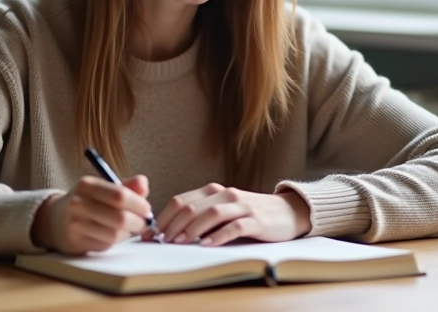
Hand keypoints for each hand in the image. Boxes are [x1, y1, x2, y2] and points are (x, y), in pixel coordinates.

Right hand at [31, 175, 151, 254]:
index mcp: (87, 185)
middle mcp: (78, 204)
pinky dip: (115, 242)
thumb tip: (144, 185)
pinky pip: (105, 245)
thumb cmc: (87, 201)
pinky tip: (114, 235)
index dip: (139, 204)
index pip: (119, 195)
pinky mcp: (75, 243)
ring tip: (129, 228)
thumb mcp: (103, 188)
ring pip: (114, 234)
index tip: (147, 209)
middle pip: (119, 218)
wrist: (55, 219)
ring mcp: (75, 225)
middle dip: (138, 222)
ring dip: (127, 234)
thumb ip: (126, 186)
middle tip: (144, 223)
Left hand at [142, 183, 311, 246]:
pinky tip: (207, 245)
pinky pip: (235, 226)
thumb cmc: (250, 214)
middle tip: (161, 241)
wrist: (288, 211)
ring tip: (179, 243)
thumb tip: (169, 231)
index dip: (162, 217)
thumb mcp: (223, 210)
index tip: (149, 234)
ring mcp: (242, 206)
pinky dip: (219, 235)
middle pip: (192, 206)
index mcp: (213, 191)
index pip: (181, 201)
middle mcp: (226, 194)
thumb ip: (201, 215)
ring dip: (192, 229)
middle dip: (172, 225)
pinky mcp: (257, 220)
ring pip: (211, 213)